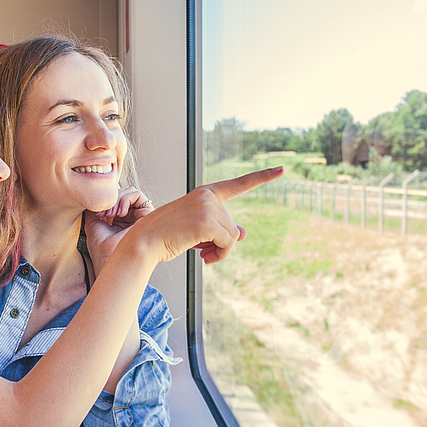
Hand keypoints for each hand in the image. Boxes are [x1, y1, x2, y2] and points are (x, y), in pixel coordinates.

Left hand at [84, 187, 153, 274]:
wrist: (109, 260)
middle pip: (124, 193)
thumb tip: (97, 194)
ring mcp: (140, 217)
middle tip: (103, 213)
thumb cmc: (102, 249)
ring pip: (130, 192)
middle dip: (111, 199)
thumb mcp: (94, 222)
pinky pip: (138, 195)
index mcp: (121, 221)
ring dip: (117, 199)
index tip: (97, 213)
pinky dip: (125, 199)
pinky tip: (120, 213)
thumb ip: (97, 207)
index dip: (106, 201)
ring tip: (111, 214)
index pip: (117, 199)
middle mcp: (131, 218)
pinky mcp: (148, 215)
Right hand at [119, 167, 281, 264]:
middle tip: (202, 251)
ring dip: (221, 252)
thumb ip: (221, 229)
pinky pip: (228, 244)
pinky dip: (219, 255)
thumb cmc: (168, 237)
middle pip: (233, 225)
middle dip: (222, 243)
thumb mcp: (197, 231)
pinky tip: (203, 257)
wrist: (145, 242)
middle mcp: (208, 196)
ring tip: (202, 254)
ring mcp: (207, 207)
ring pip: (233, 236)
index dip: (262, 177)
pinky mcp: (207, 222)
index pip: (238, 184)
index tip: (282, 169)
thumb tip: (243, 233)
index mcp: (205, 193)